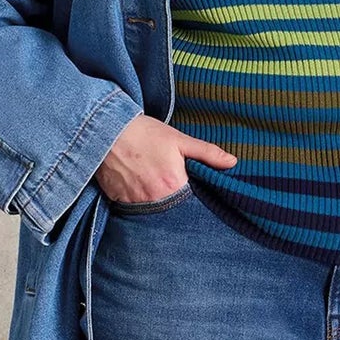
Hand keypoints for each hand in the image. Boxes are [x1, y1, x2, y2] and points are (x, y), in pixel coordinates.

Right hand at [95, 115, 237, 204]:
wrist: (107, 129)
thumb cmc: (145, 133)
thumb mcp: (179, 140)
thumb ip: (207, 153)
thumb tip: (232, 163)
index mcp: (174, 185)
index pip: (191, 203)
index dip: (191, 198)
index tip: (188, 190)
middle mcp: (155, 199)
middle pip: (170, 209)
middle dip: (171, 201)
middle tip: (165, 185)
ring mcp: (134, 202)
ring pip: (150, 210)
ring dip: (153, 202)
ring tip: (149, 183)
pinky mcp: (117, 201)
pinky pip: (130, 207)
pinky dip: (135, 199)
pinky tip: (135, 185)